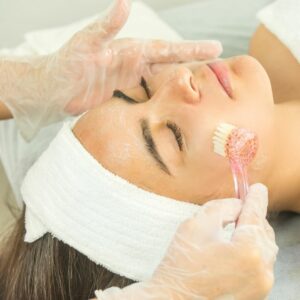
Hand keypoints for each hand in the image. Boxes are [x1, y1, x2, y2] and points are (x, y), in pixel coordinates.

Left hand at [0, 0, 221, 140]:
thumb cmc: (67, 63)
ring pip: (163, 81)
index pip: (167, 49)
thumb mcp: (86, 42)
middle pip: (171, 65)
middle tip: (221, 69)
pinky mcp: (126, 96)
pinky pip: (150, 97)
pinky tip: (175, 105)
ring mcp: (132, 81)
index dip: (191, 49)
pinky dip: (165, 99)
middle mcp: (136, 65)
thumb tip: (125, 0)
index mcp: (132, 50)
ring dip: (183, 83)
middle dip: (196, 65)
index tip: (216, 49)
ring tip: (206, 88)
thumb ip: (106, 25)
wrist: (55, 89)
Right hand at [95, 184, 277, 299]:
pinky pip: (262, 264)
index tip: (258, 188)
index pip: (255, 215)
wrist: (173, 298)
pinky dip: (253, 250)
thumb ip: (222, 207)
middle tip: (240, 208)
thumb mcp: (197, 224)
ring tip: (237, 227)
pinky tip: (237, 246)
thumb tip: (238, 205)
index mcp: (248, 250)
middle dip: (253, 217)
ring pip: (266, 248)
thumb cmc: (181, 263)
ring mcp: (261, 285)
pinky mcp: (255, 294)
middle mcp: (261, 270)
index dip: (256, 198)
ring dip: (254, 234)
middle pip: (264, 232)